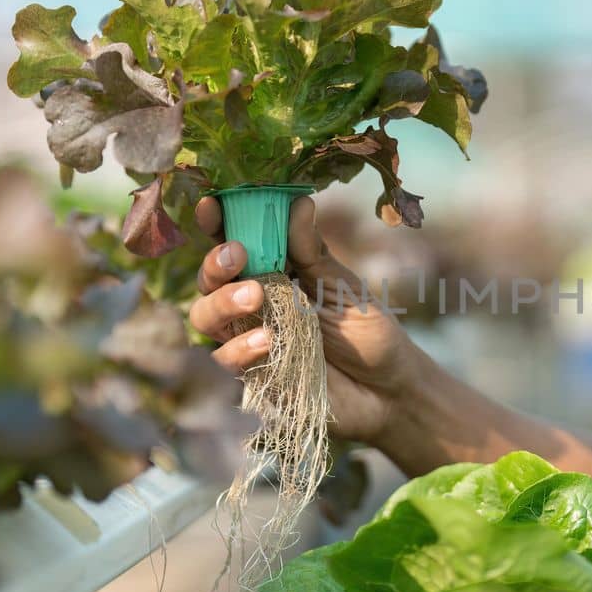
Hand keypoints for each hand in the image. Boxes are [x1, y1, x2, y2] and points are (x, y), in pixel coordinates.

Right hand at [188, 195, 418, 444]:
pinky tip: (266, 342)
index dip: (216, 223)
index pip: (232, 243)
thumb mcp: (342, 287)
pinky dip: (238, 349)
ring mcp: (246, 341)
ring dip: (221, 303)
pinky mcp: (252, 377)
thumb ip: (312, 252)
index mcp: (272, 273)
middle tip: (238, 255)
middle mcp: (251, 304)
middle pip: (207, 280)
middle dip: (214, 264)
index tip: (211, 204)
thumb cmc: (366, 333)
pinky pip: (223, 362)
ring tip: (255, 297)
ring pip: (203, 318)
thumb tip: (298, 202)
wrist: (387, 390)